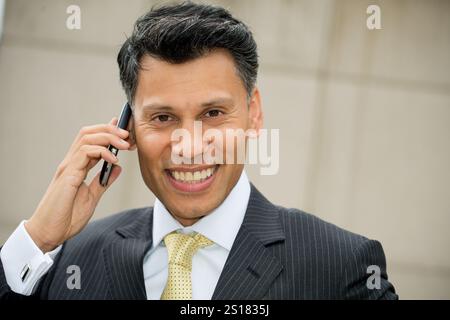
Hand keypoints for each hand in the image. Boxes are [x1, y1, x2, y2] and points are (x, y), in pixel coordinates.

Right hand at [25, 117, 134, 251]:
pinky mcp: (68, 175)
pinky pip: (84, 153)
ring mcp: (68, 167)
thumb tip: (116, 169)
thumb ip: (103, 182)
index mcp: (76, 167)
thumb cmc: (66, 218)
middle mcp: (71, 163)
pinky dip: (101, 152)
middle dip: (110, 129)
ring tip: (124, 144)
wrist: (49, 233)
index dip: (107, 131)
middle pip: (88, 133)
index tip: (123, 130)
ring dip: (108, 136)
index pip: (91, 141)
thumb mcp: (91, 198)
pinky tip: (113, 160)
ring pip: (86, 137)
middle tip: (127, 135)